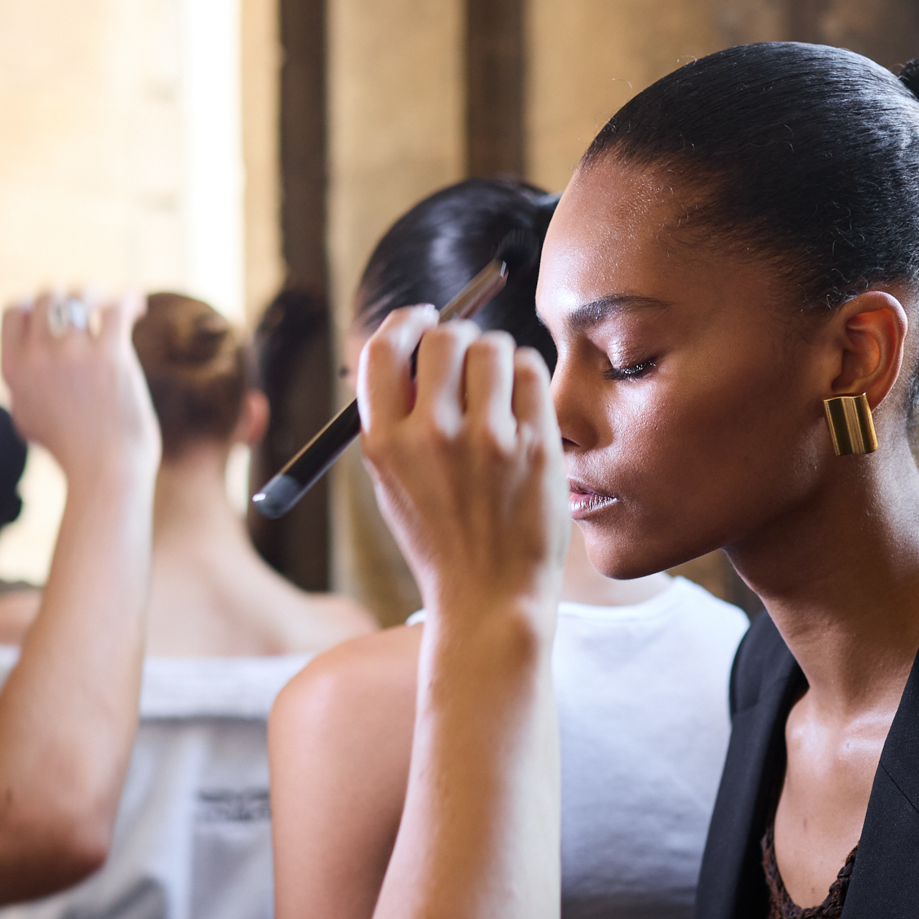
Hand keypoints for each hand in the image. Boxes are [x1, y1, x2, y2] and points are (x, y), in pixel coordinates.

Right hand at [0, 290, 159, 477]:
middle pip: (48, 295)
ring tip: (116, 304)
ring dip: (101, 294)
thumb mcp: (28, 420)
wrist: (106, 475)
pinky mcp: (109, 357)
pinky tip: (137, 308)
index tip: (58, 313)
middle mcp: (37, 357)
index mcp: (13, 370)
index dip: (37, 304)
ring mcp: (72, 354)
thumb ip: (22, 387)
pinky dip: (128, 300)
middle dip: (71, 296)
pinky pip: (116, 307)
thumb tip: (23, 366)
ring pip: (81, 294)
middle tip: (93, 306)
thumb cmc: (75, 454)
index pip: (14, 310)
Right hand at [357, 307, 563, 619]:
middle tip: (469, 356)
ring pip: (493, 348)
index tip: (424, 319)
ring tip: (499, 389)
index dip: (405, 322)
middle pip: (442, 339)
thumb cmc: (443, 541)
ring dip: (498, 356)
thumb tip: (417, 347)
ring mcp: (486, 441)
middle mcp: (430, 437)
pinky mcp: (534, 446)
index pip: (383, 350)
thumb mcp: (394, 485)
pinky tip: (523, 406)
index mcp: (384, 444)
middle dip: (458, 337)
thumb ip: (397, 420)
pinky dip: (527, 376)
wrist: (488, 600)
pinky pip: (531, 372)